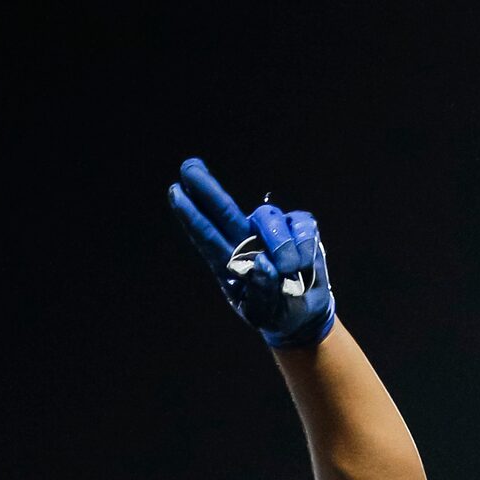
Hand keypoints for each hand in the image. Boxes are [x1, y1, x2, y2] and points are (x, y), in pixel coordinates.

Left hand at [168, 158, 335, 348]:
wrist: (303, 314)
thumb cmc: (274, 311)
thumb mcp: (262, 312)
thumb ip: (261, 291)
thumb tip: (261, 263)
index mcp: (228, 261)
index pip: (207, 234)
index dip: (191, 214)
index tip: (175, 191)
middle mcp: (246, 239)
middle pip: (224, 209)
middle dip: (205, 188)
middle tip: (188, 166)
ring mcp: (273, 230)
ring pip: (269, 219)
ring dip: (280, 245)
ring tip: (290, 271)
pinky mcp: (299, 227)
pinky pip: (301, 227)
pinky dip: (304, 248)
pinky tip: (304, 266)